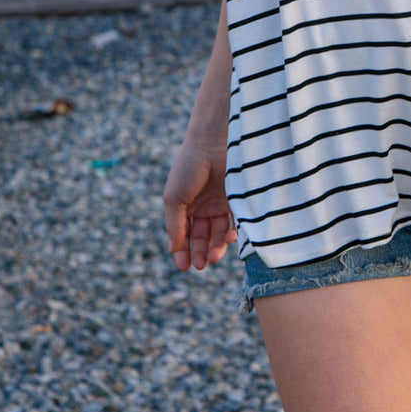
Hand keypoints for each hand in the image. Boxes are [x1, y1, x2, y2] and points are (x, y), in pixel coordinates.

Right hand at [164, 135, 236, 271]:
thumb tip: (173, 250)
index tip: (185, 267)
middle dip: (201, 252)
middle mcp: (203, 207)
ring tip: (213, 256)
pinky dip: (232, 234)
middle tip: (201, 265)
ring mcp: (220, 204)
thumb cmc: (188, 168)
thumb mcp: (174, 198)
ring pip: (219, 233)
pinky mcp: (237, 200)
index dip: (183, 251)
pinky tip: (227, 240)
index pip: (183, 235)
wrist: (212, 143)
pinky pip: (236, 222)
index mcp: (185, 206)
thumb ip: (174, 225)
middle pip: (202, 237)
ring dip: (216, 247)